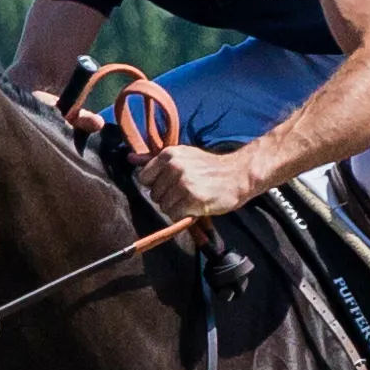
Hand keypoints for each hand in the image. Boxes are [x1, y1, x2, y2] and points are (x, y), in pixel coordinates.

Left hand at [139, 141, 261, 224]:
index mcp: (169, 155)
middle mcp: (175, 167)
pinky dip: (184, 215)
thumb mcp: (183, 156)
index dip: (157, 185)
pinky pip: (175, 215)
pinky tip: (196, 206)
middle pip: (154, 194)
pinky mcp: (193, 199)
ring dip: (176, 207)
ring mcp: (184, 183)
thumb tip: (130, 160)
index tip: (172, 184)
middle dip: (168, 197)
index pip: (144, 178)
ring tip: (192, 198)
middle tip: (186, 191)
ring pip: (164, 206)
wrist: (238, 175)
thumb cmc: (209, 167)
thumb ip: (154, 160)